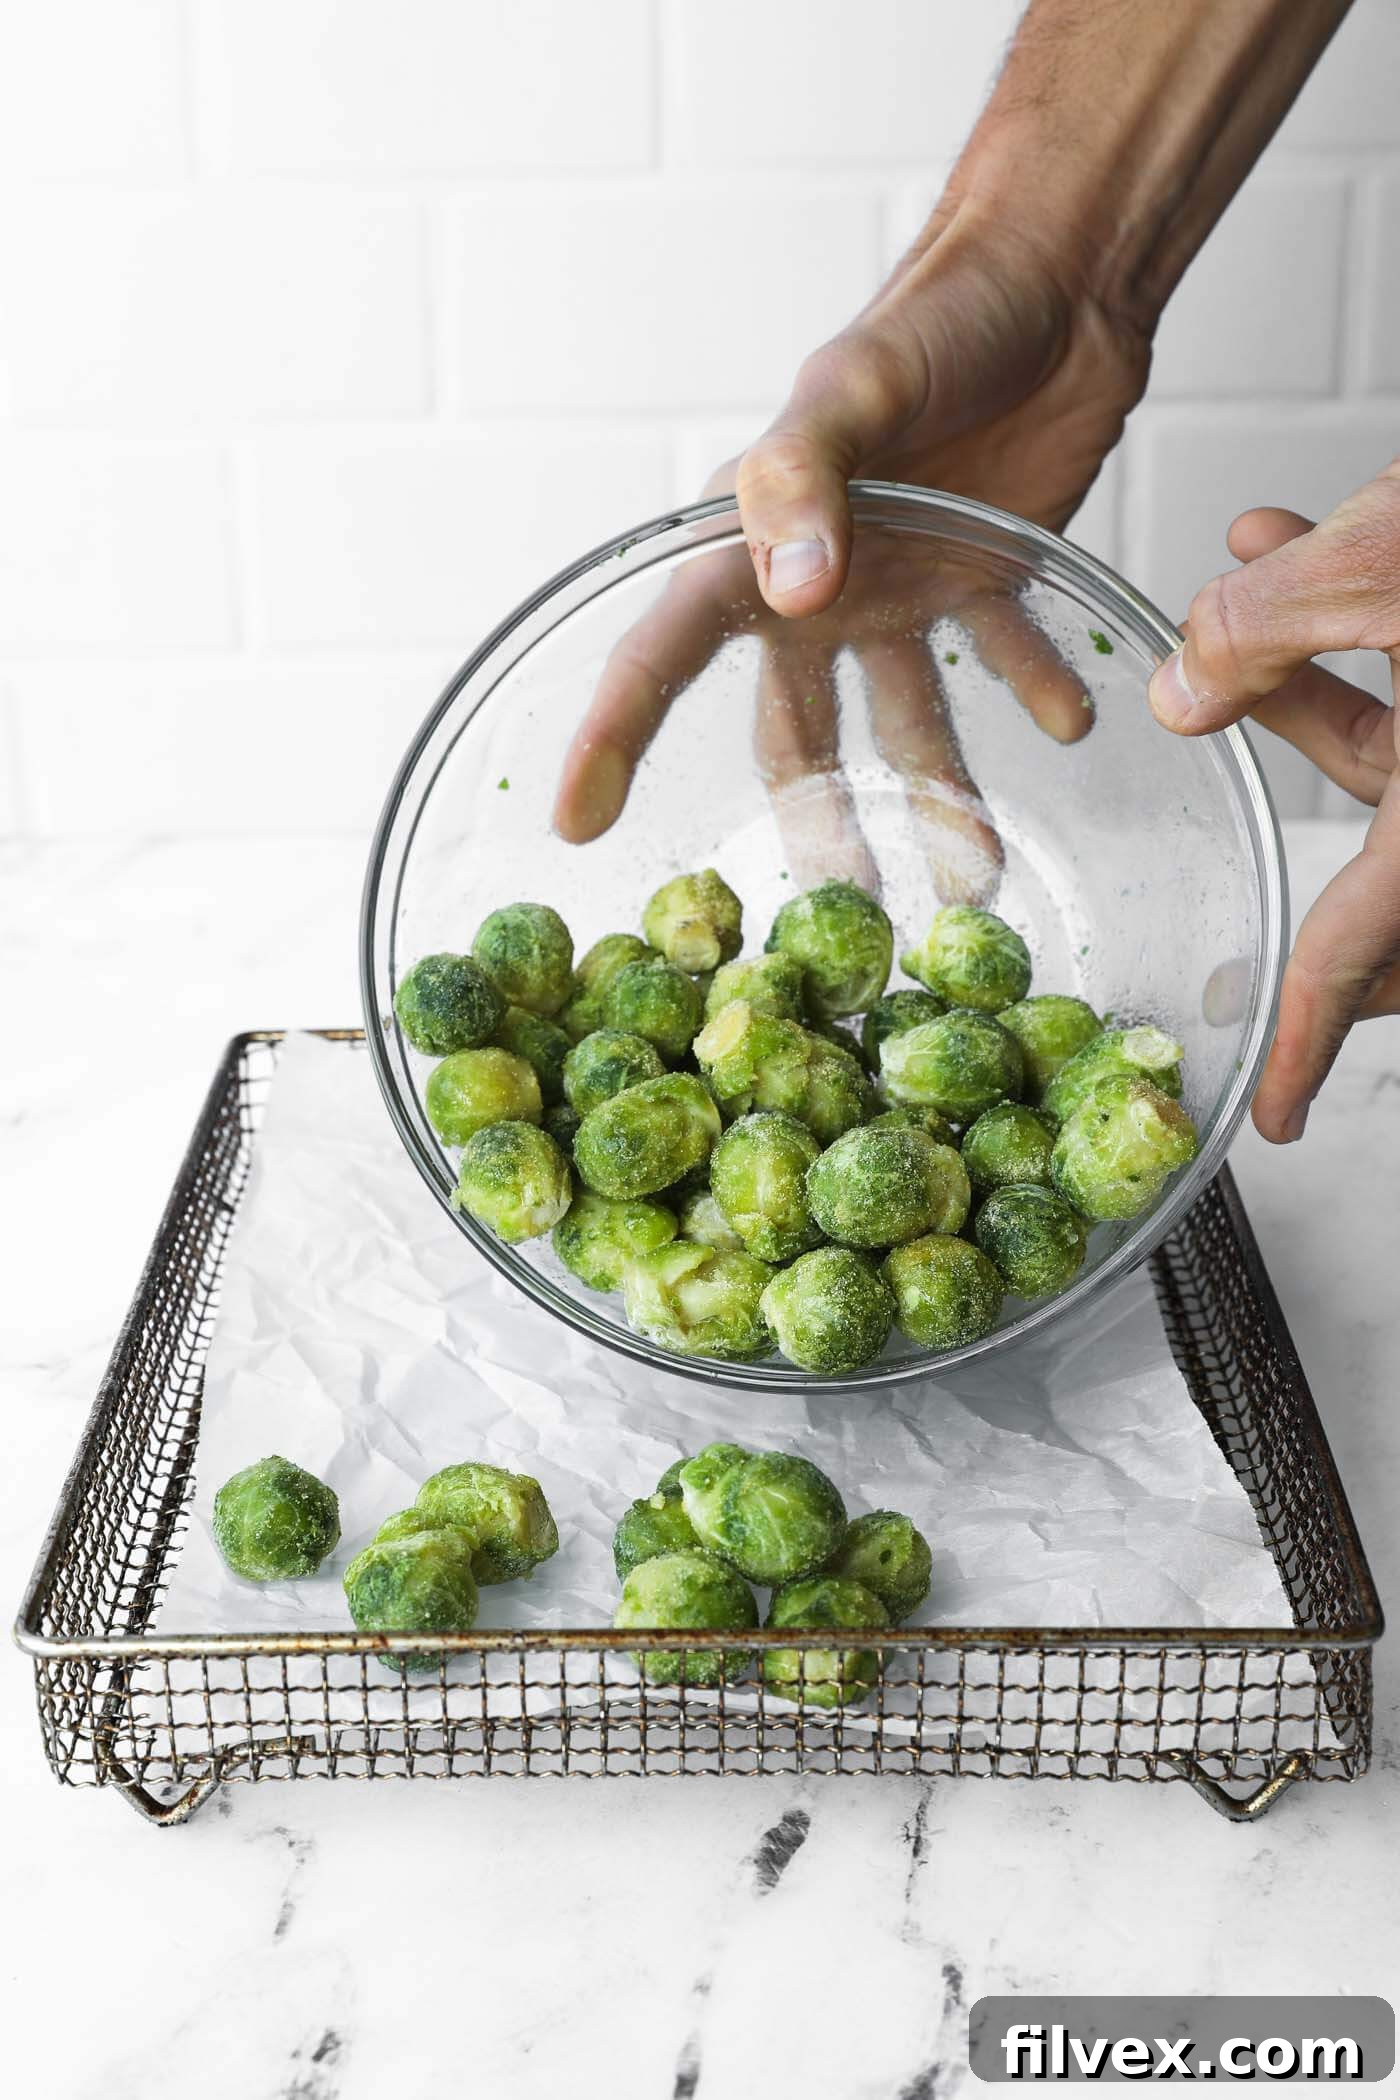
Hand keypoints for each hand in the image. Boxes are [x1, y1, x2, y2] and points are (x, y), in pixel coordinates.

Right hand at [553, 204, 1149, 898]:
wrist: (1055, 279)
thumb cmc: (936, 316)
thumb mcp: (855, 387)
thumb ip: (809, 482)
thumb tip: (794, 595)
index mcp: (750, 545)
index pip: (660, 654)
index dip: (611, 737)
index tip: (574, 827)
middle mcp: (813, 588)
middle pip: (791, 731)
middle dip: (814, 820)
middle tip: (841, 914)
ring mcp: (897, 592)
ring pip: (901, 724)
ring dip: (935, 796)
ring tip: (974, 877)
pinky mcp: (979, 583)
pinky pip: (1000, 661)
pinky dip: (1033, 692)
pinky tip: (1074, 725)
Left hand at [1148, 468, 1399, 1142]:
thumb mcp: (1389, 565)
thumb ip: (1266, 628)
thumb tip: (1181, 697)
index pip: (1360, 954)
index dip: (1307, 1041)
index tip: (1278, 1117)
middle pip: (1391, 903)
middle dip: (1312, 876)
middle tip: (1251, 867)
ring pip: (1395, 786)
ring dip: (1308, 697)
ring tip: (1241, 603)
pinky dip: (1364, 659)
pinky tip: (1295, 548)